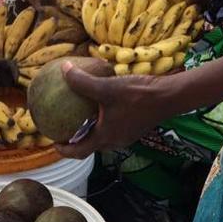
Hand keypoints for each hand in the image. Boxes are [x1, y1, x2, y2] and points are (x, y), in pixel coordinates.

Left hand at [56, 61, 171, 157]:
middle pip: (90, 147)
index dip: (64, 150)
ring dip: (90, 133)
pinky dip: (102, 124)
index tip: (53, 143)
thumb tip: (64, 70)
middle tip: (63, 132)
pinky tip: (102, 107)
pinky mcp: (134, 129)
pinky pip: (113, 130)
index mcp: (104, 137)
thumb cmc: (138, 95)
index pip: (79, 151)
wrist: (169, 97)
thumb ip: (83, 81)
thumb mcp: (107, 86)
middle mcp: (114, 141)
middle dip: (75, 142)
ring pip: (102, 139)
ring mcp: (126, 136)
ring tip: (80, 119)